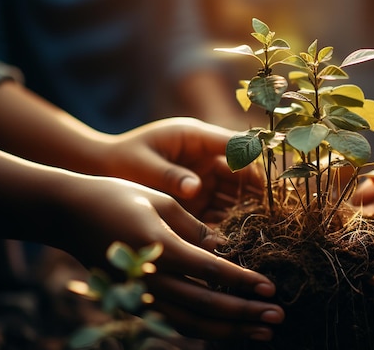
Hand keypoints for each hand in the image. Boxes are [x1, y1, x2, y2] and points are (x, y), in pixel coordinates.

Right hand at [44, 174, 282, 339]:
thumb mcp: (163, 201)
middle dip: (245, 312)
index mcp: (160, 248)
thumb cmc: (117, 196)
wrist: (68, 214)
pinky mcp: (136, 300)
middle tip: (278, 315)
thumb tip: (227, 248)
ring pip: (191, 322)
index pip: (211, 272)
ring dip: (229, 329)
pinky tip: (227, 329)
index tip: (271, 287)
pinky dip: (203, 329)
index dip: (244, 281)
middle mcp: (151, 278)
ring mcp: (141, 294)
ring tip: (262, 331)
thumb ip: (196, 228)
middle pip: (206, 304)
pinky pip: (173, 321)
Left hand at [102, 117, 262, 220]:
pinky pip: (221, 208)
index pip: (233, 144)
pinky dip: (229, 220)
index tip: (266, 179)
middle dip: (255, 190)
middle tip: (269, 210)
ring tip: (259, 226)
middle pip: (240, 171)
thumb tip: (196, 188)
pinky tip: (237, 235)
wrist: (104, 172)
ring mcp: (204, 177)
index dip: (252, 160)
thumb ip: (169, 175)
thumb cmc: (121, 160)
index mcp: (195, 137)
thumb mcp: (143, 165)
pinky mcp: (199, 197)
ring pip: (235, 192)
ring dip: (246, 207)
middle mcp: (205, 156)